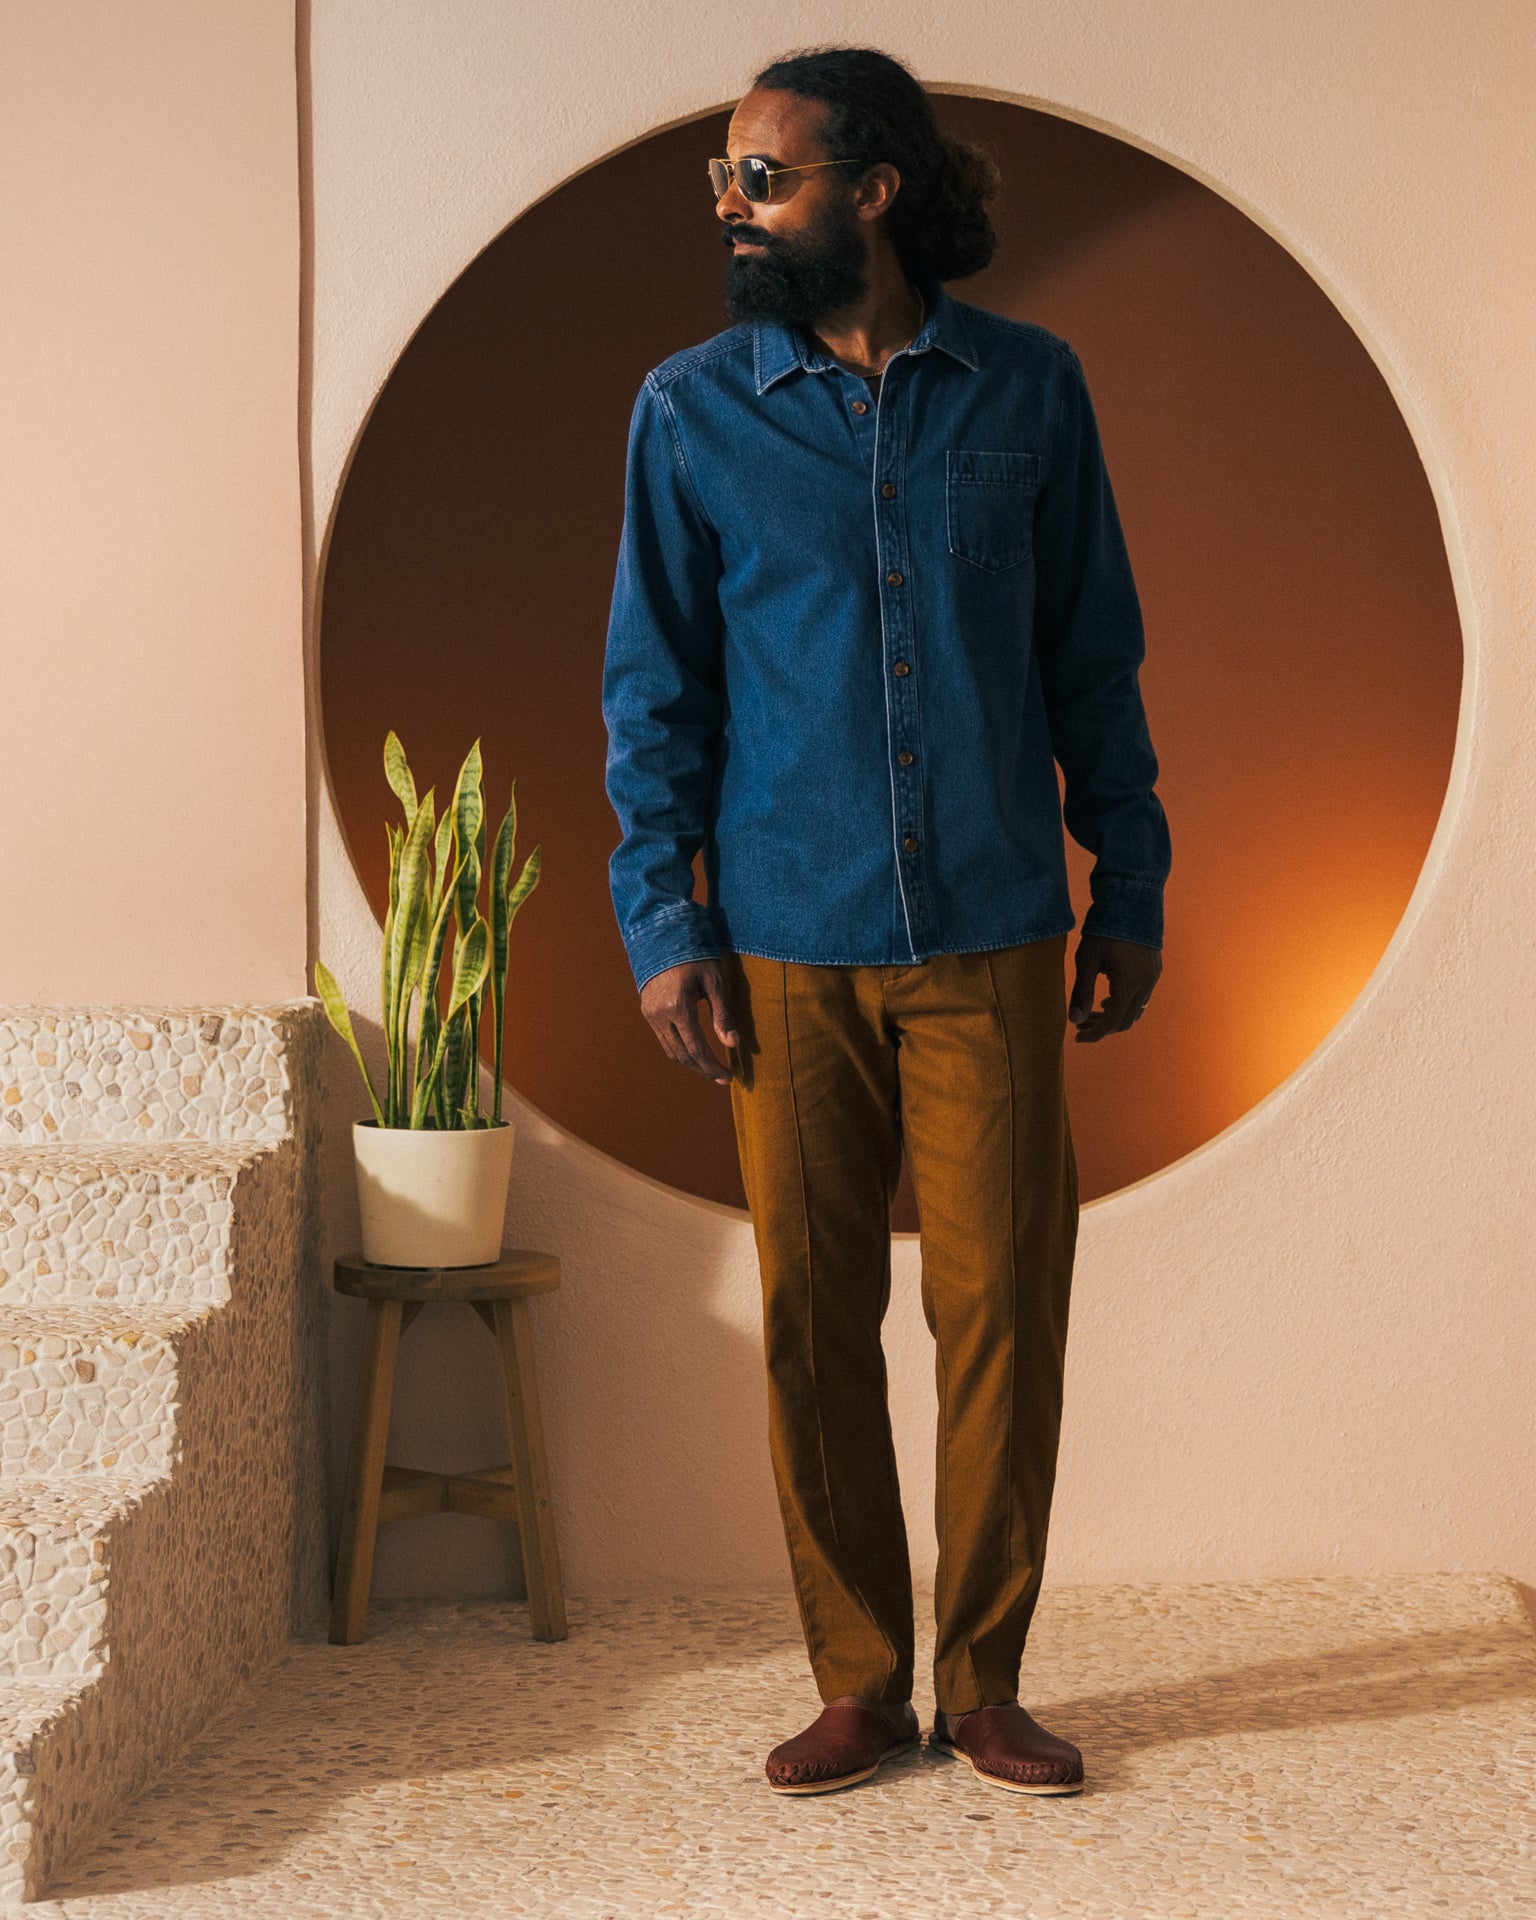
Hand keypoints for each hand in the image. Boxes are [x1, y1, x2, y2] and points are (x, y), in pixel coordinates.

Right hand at [639, 958, 738, 1083]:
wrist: (664, 935)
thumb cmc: (697, 955)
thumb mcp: (716, 982)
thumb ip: (723, 1015)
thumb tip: (732, 1044)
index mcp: (678, 1007)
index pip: (697, 1049)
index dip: (713, 1066)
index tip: (728, 1078)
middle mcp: (659, 1014)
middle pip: (682, 1055)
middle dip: (703, 1069)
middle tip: (721, 1077)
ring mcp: (650, 1014)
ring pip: (670, 1050)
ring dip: (690, 1062)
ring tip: (709, 1067)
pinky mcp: (647, 1010)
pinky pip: (663, 1038)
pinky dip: (679, 1049)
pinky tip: (693, 1050)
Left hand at [1067, 933, 1161, 1042]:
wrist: (1132, 900)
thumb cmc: (1105, 928)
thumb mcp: (1087, 960)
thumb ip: (1081, 992)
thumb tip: (1074, 1020)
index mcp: (1128, 985)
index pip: (1112, 1022)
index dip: (1094, 1034)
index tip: (1078, 1037)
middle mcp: (1145, 984)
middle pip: (1125, 1020)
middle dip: (1103, 1026)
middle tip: (1081, 1024)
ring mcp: (1153, 976)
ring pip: (1135, 1009)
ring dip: (1114, 1015)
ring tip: (1094, 1011)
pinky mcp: (1154, 968)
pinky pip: (1142, 996)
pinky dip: (1125, 1003)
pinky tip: (1110, 996)